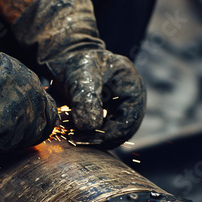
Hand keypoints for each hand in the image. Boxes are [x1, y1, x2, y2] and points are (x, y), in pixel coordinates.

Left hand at [13, 0, 144, 147]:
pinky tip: (75, 134)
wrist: (70, 61)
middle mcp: (131, 100)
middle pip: (125, 130)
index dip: (112, 133)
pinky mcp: (109, 115)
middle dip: (103, 139)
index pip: (130, 119)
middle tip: (79, 141)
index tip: (90, 138)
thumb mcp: (82, 77)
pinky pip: (104, 132)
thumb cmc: (79, 62)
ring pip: (114, 134)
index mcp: (132, 87)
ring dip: (96, 139)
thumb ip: (86, 100)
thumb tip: (90, 128)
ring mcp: (121, 108)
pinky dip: (91, 135)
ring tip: (74, 137)